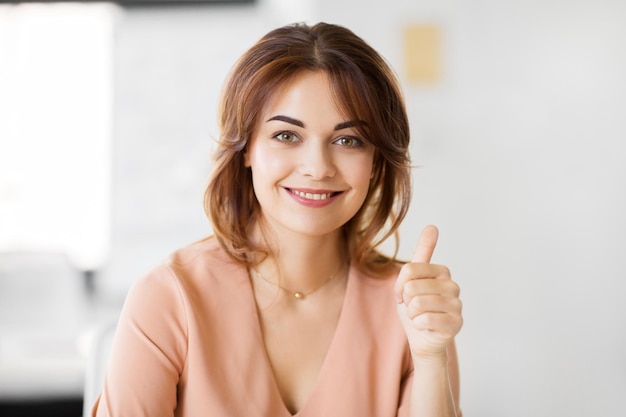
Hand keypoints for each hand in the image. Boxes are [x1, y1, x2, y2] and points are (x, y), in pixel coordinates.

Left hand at [395, 225, 462, 359]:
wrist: (422, 339)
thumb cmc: (415, 308)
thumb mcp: (412, 279)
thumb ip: (422, 253)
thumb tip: (433, 226)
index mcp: (442, 271)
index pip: (409, 269)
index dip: (400, 285)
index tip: (405, 294)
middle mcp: (453, 286)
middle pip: (412, 287)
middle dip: (406, 301)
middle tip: (414, 308)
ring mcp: (457, 305)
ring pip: (418, 303)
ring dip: (412, 314)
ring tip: (420, 317)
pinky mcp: (456, 323)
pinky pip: (425, 319)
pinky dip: (418, 325)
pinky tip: (426, 327)